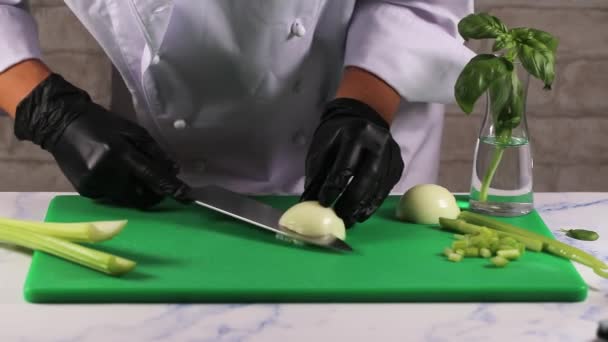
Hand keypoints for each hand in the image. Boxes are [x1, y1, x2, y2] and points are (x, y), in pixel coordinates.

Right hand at [14, 73, 188, 208]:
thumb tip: (174, 170)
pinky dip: (119, 190)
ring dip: (136, 191)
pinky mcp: (86, 191)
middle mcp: (106, 172)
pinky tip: (112, 174)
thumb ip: (154, 151)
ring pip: (127, 199)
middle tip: (160, 185)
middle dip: (154, 194)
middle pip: (141, 195)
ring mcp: (94, 184)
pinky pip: (112, 197)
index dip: (170, 187)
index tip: (186, 196)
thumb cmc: (102, 124)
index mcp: (119, 152)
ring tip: (130, 173)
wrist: (61, 124)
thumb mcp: (132, 130)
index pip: (151, 175)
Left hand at [301, 98, 403, 227]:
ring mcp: (392, 153)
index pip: (345, 166)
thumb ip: (316, 174)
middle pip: (366, 178)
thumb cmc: (337, 136)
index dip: (333, 188)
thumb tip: (308, 202)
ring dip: (362, 207)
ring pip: (378, 187)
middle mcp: (378, 141)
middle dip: (350, 202)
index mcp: (356, 133)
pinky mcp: (398, 164)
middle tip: (339, 218)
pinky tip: (361, 214)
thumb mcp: (322, 148)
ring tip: (349, 221)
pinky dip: (372, 204)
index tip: (323, 204)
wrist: (362, 118)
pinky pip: (385, 189)